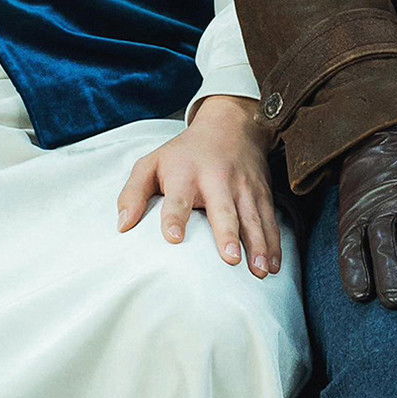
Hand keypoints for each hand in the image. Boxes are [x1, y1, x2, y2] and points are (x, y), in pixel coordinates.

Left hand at [118, 96, 284, 277]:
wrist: (231, 126)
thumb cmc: (184, 154)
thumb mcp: (152, 164)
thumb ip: (133, 194)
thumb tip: (122, 227)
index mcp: (185, 173)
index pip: (178, 197)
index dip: (175, 217)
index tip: (174, 238)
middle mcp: (217, 180)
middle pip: (223, 210)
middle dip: (228, 234)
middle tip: (231, 259)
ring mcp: (244, 187)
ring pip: (253, 218)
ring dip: (258, 245)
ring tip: (260, 271)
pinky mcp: (263, 193)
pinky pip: (270, 220)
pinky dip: (274, 243)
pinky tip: (274, 265)